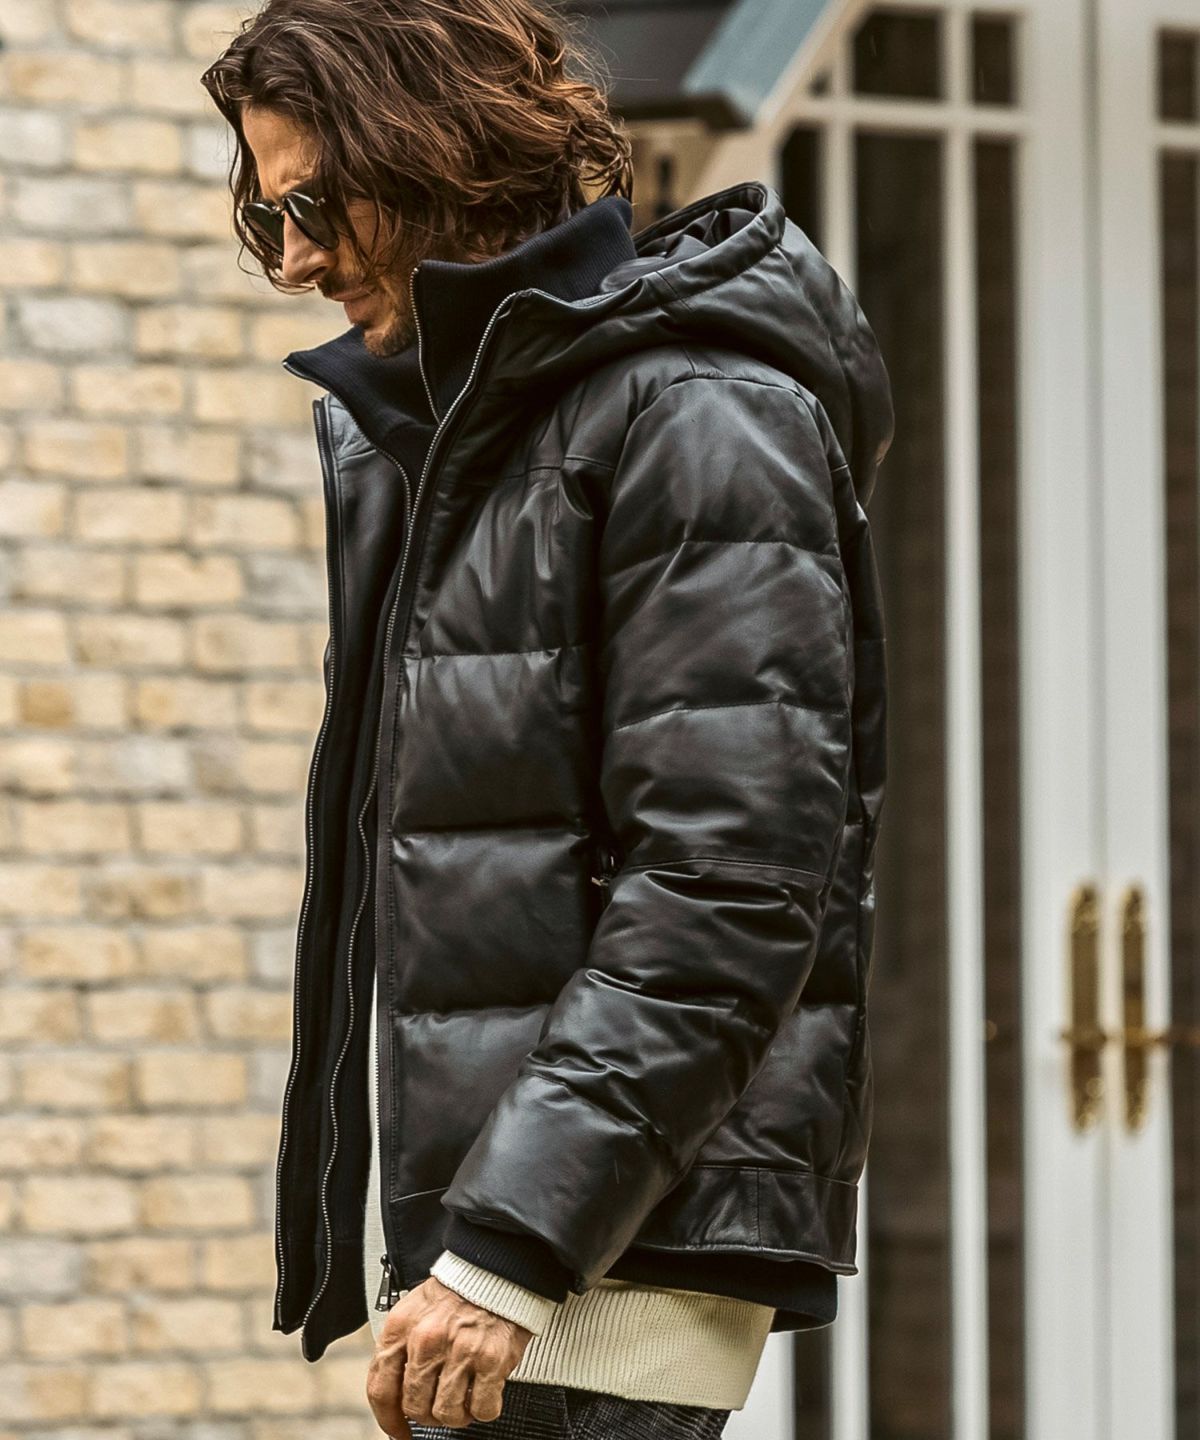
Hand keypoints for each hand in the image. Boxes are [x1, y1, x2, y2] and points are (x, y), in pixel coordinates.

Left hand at [366, 1273, 533, 1432]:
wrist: (497, 1268)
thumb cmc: (458, 1291)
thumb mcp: (416, 1310)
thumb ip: (402, 1348)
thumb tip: (397, 1394)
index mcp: (402, 1326)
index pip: (381, 1388)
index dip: (388, 1418)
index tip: (399, 1430)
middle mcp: (426, 1340)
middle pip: (414, 1406)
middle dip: (428, 1414)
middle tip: (441, 1405)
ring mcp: (458, 1350)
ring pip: (446, 1414)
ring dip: (457, 1414)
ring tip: (465, 1398)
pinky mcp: (490, 1359)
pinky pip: (482, 1408)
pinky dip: (485, 1408)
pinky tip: (486, 1392)